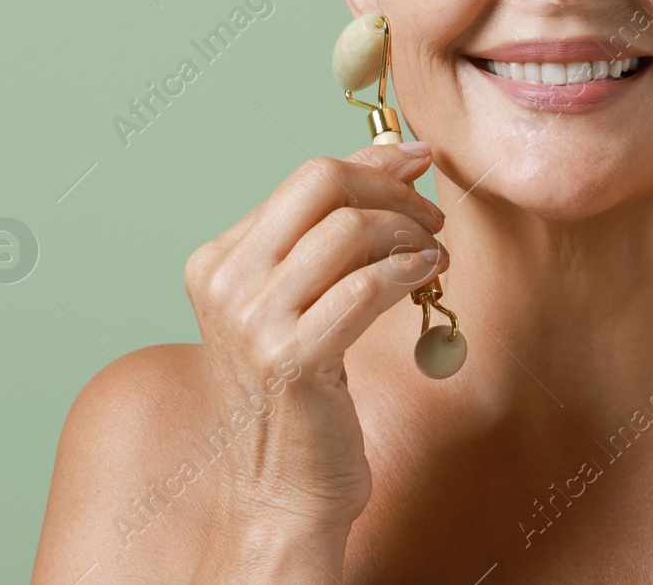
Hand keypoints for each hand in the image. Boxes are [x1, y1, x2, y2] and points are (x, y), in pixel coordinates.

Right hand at [183, 143, 447, 531]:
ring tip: (434, 254)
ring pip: (349, 229)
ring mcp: (252, 322)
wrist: (280, 493)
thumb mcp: (300, 303)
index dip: (373, 163)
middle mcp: (225, 283)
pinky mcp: (291, 359)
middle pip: (320, 183)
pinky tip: (428, 277)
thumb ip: (330, 236)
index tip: (418, 160)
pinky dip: (409, 270)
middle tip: (431, 212)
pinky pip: (365, 286)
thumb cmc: (299, 398)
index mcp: (218, 260)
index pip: (305, 179)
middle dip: (390, 187)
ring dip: (409, 232)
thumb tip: (394, 160)